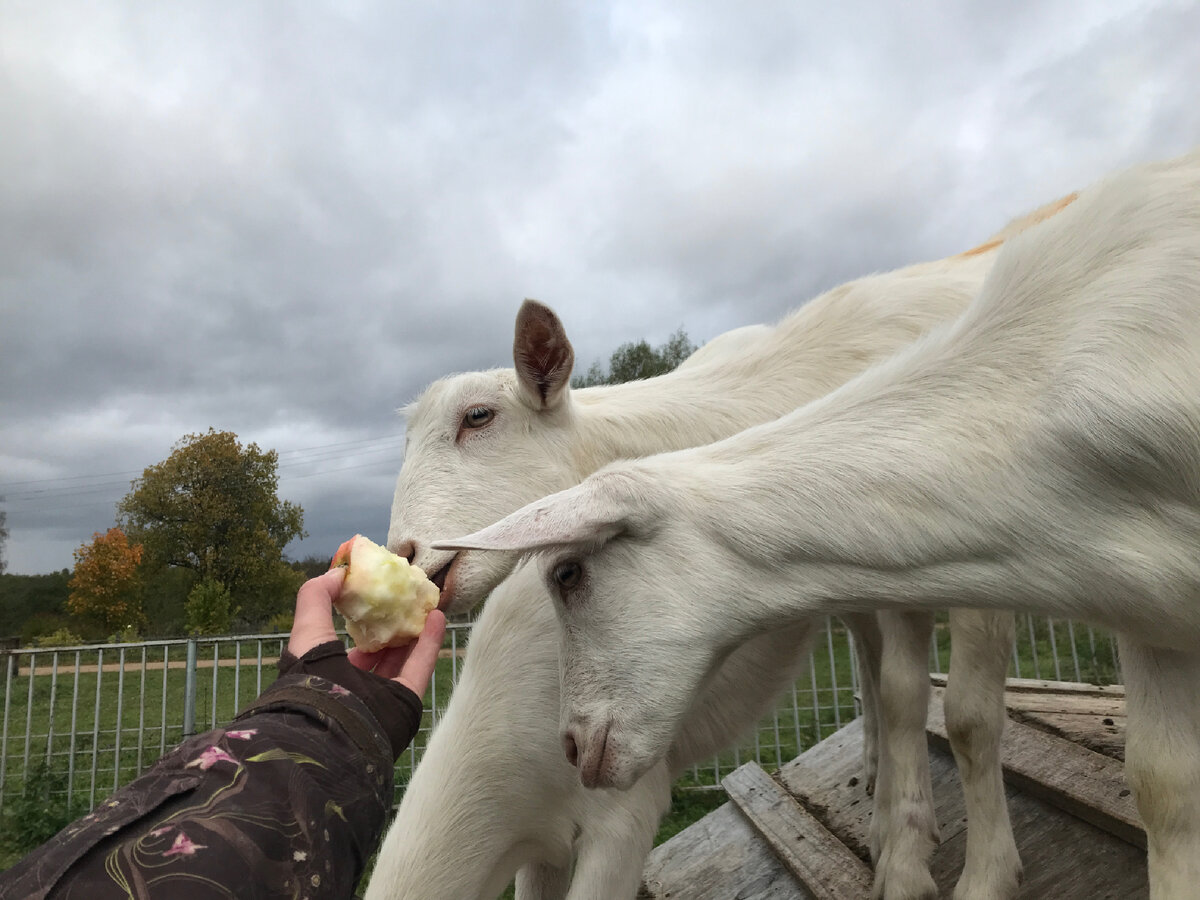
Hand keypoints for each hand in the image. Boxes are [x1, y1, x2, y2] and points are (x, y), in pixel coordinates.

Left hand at [287, 567, 447, 697]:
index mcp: (328, 676)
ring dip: (414, 632)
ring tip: (424, 604)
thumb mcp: (307, 629)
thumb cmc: (313, 675)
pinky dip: (430, 642)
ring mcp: (383, 696)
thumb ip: (316, 597)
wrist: (333, 723)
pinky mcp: (406, 699)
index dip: (361, 624)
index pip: (347, 649)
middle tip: (403, 603)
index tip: (373, 600)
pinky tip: (437, 616)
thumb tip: (338, 572)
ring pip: (402, 660)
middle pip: (379, 654)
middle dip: (391, 628)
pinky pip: (420, 667)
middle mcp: (355, 688)